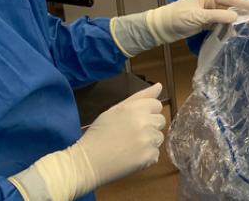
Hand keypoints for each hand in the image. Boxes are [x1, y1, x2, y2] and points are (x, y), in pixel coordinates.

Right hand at [8, 84, 165, 200]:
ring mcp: (148, 140)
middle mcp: (145, 122)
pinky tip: (131, 156)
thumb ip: (140, 97)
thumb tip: (159, 85)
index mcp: (135, 108)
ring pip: (159, 137)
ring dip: (149, 141)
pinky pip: (156, 154)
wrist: (87, 161)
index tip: (135, 120)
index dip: (147, 112)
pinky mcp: (149, 157)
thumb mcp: (115, 110)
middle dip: (150, 126)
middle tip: (131, 133)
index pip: (157, 105)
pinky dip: (146, 156)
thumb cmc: (99, 133)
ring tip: (130, 145)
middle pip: (161, 121)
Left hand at [112, 0, 248, 56]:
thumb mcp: (198, 16)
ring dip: (235, 23)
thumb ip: (217, 17)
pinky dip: (226, 29)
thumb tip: (235, 18)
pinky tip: (232, 34)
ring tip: (247, 28)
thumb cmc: (177, 17)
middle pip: (230, 8)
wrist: (161, 28)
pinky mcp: (205, 22)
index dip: (243, 3)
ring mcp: (208, 13)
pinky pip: (220, 25)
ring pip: (226, 17)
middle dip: (242, 14)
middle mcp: (210, 2)